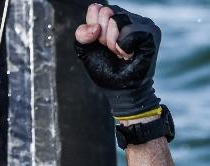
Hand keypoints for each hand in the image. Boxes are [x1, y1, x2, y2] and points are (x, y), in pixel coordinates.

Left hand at [74, 3, 160, 117]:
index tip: (98, 43)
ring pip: (118, 20)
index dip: (92, 27)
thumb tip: (95, 27)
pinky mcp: (151, 33)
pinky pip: (130, 31)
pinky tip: (127, 54)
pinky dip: (123, 45)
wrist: (120, 89)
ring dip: (112, 42)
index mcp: (114, 19)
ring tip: (119, 53)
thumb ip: (81, 36)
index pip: (96, 9)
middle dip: (102, 36)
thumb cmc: (106, 69)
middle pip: (107, 12)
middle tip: (110, 50)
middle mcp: (129, 18)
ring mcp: (142, 24)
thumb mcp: (86, 51)